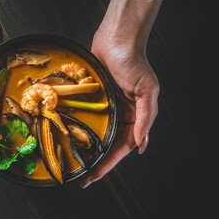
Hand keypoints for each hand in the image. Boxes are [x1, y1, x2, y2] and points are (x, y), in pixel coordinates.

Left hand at [80, 0, 160, 187]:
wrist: (115, 39)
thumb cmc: (133, 62)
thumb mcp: (147, 90)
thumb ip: (145, 117)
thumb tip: (141, 145)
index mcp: (136, 116)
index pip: (124, 146)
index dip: (110, 163)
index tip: (96, 175)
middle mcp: (122, 114)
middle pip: (109, 145)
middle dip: (98, 162)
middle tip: (84, 178)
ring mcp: (107, 107)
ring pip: (98, 134)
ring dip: (88, 150)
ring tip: (77, 165)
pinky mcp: (94, 98)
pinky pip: (87, 117)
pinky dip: (81, 129)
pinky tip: (71, 139)